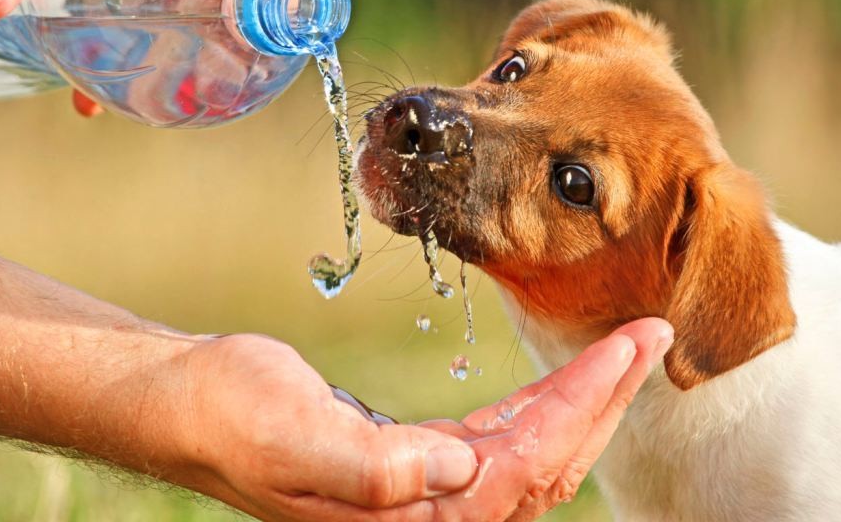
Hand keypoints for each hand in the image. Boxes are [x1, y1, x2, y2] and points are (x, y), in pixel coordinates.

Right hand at [166, 319, 671, 520]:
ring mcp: (425, 492)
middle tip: (651, 337)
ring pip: (533, 452)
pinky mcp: (416, 463)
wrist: (189, 406)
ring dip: (583, 400)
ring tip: (624, 349)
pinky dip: (540, 406)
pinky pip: (501, 441)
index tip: (631, 344)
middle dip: (605, 399)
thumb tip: (456, 468)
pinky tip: (561, 382)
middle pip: (548, 463)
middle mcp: (430, 515)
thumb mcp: (290, 436)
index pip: (527, 464)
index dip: (586, 403)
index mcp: (411, 517)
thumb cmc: (231, 415)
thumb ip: (373, 469)